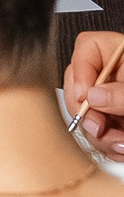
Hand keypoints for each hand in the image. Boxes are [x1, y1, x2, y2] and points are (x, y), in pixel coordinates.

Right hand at [67, 29, 123, 157]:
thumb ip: (122, 93)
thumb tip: (92, 97)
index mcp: (121, 55)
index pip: (86, 47)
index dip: (81, 72)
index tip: (86, 97)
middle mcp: (113, 76)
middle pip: (78, 84)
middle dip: (86, 112)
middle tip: (99, 127)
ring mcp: (111, 101)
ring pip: (83, 114)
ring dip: (98, 136)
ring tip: (120, 144)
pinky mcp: (113, 123)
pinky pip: (95, 134)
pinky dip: (105, 146)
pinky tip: (120, 148)